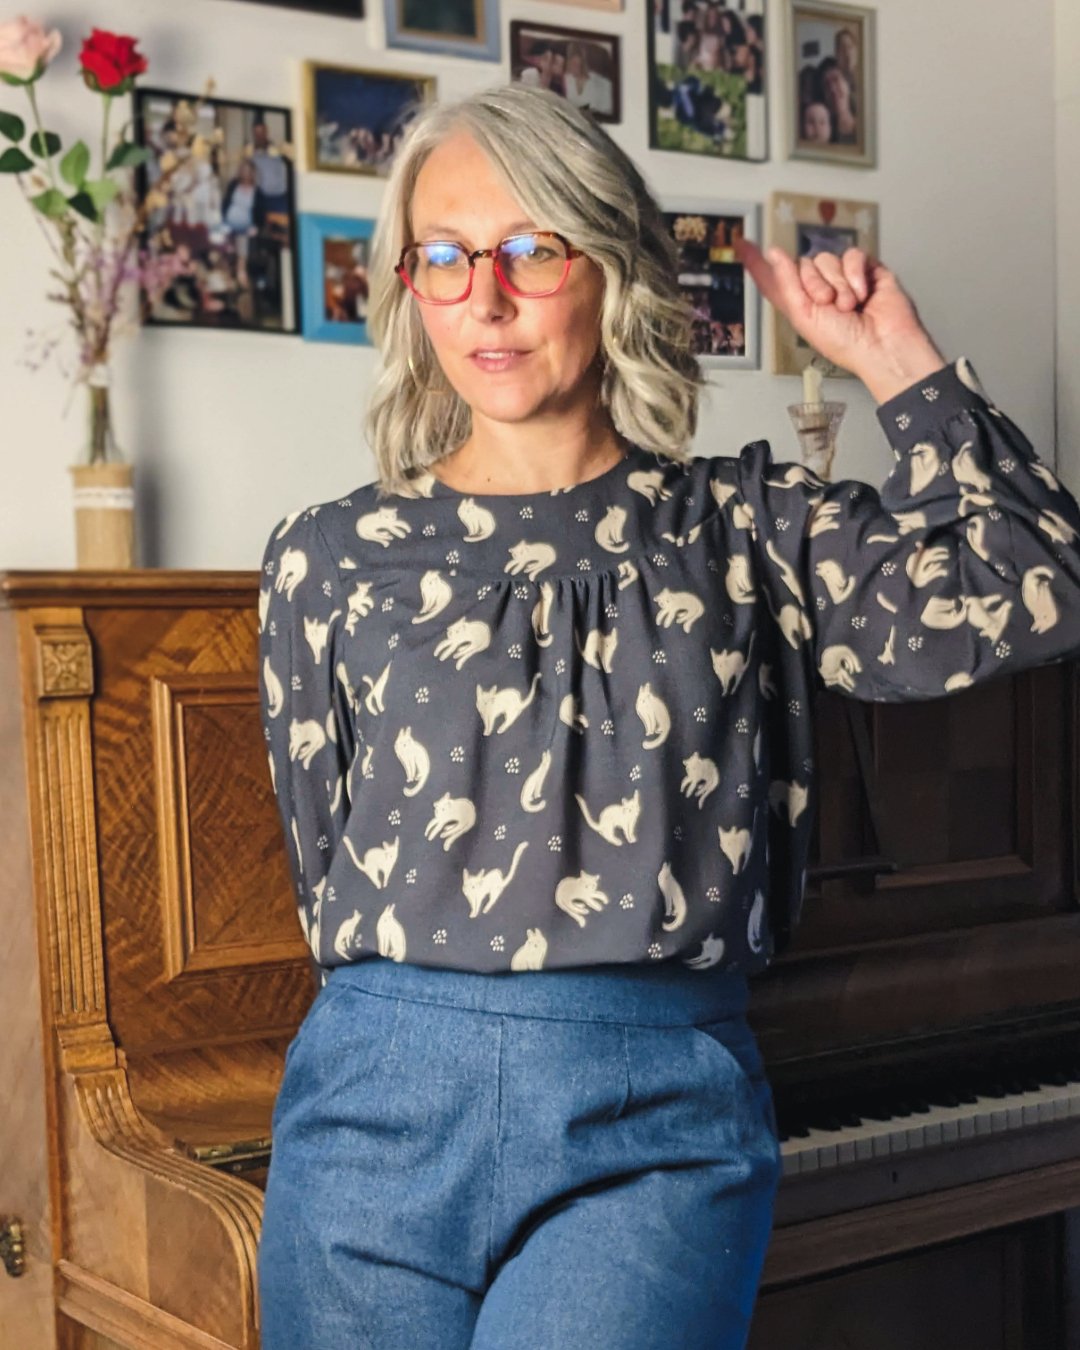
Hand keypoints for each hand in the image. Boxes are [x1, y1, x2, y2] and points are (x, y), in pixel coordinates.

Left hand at [733, 238, 946, 398]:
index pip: (775, 279)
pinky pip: (852, 255)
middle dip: (815, 284)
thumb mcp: (804, 317)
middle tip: (829, 305)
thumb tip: (774, 252)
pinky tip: (863, 294)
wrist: (882, 346)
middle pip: (804, 264)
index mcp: (800, 304)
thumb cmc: (845, 343)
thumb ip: (786, 283)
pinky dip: (855, 274)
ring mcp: (844, 278)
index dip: (758, 263)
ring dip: (838, 284)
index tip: (740, 244)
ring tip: (850, 307)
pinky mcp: (867, 270)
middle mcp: (820, 289)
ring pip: (827, 259)